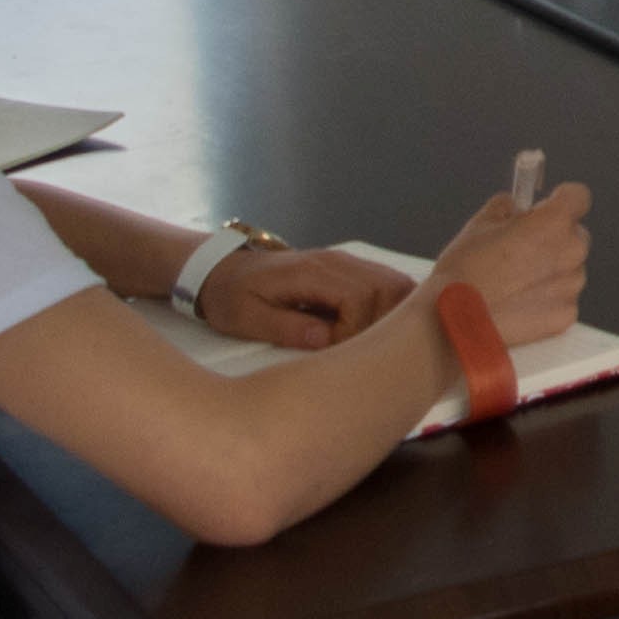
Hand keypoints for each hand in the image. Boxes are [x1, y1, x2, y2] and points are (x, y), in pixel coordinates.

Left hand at [198, 243, 418, 349]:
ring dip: (395, 316)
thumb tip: (326, 340)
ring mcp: (346, 262)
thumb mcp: (245, 318)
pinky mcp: (350, 270)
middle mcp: (337, 262)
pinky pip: (387, 284)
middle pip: (389, 287)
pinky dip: (392, 308)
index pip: (359, 298)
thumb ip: (285, 328)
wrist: (222, 270)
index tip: (336, 355)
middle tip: (363, 354)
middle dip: (386, 325)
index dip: (356, 332)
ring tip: (374, 346)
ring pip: (396, 284)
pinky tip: (377, 331)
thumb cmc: (230, 296)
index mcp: (310, 273)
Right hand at [416, 182, 590, 346]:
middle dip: (553, 238)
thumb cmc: (465, 272)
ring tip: (514, 281)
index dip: (561, 199)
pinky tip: (518, 303)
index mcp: (553, 222)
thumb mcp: (479, 224)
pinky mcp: (566, 314)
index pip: (577, 196)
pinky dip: (546, 300)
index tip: (548, 206)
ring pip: (569, 269)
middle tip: (521, 249)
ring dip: (550, 270)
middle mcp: (571, 251)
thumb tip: (514, 206)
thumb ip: (506, 207)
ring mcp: (571, 286)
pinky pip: (563, 299)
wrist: (456, 320)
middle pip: (574, 235)